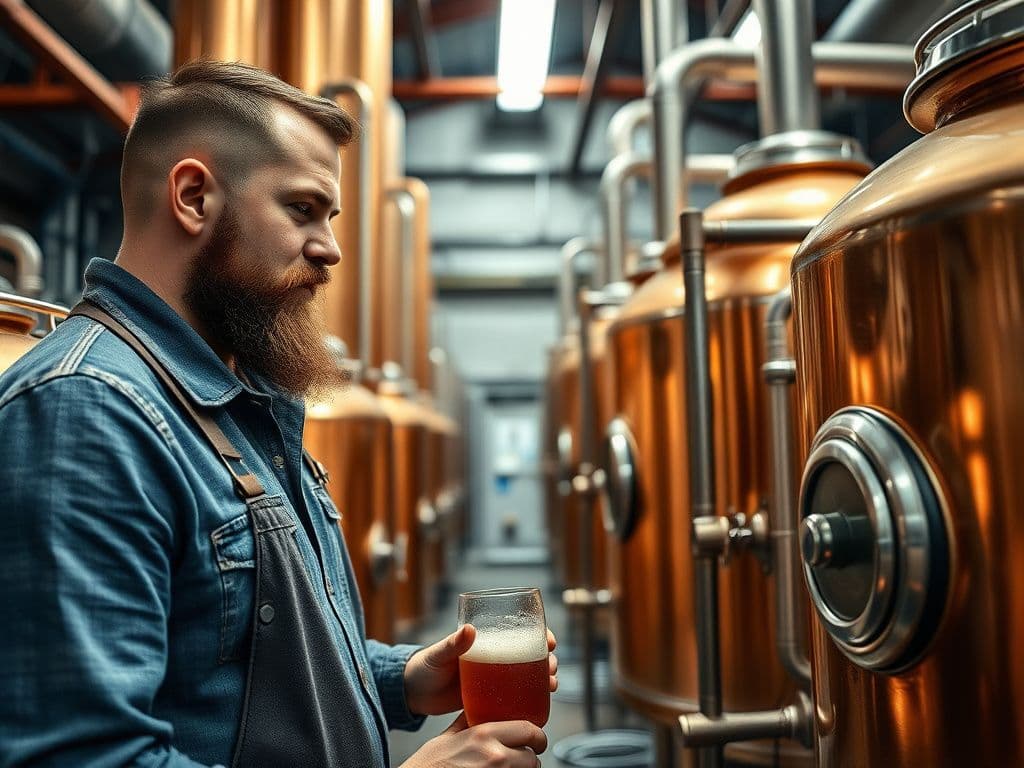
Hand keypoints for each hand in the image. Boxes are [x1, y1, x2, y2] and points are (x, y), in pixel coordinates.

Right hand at [401, 712, 546, 767]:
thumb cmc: (428, 766)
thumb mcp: (448, 736)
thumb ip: (468, 721)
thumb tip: (480, 708)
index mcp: (484, 735)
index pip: (529, 730)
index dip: (536, 736)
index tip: (535, 739)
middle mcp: (494, 756)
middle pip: (532, 757)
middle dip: (530, 757)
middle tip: (524, 757)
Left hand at [404, 627, 558, 716]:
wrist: (415, 694)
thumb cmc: (425, 666)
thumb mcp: (439, 653)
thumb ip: (453, 643)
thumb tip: (469, 629)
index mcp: (485, 640)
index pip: (519, 631)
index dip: (539, 633)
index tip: (550, 641)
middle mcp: (494, 656)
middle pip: (530, 653)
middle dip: (547, 659)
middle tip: (552, 669)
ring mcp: (494, 678)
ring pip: (527, 675)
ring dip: (544, 678)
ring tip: (551, 685)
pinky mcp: (491, 697)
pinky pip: (516, 696)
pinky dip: (530, 698)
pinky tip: (539, 705)